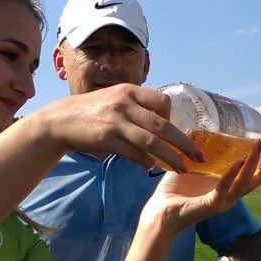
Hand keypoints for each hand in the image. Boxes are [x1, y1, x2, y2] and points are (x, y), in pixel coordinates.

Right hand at [40, 84, 201, 172]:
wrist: (60, 120)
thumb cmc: (92, 112)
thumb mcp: (115, 99)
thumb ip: (137, 107)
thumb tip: (162, 121)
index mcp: (130, 91)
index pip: (162, 102)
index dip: (174, 117)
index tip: (178, 132)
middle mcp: (125, 104)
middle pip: (163, 125)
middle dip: (184, 142)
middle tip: (199, 156)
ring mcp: (115, 121)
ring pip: (151, 141)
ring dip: (169, 157)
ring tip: (182, 168)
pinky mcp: (106, 139)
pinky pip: (133, 152)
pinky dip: (144, 161)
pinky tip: (151, 167)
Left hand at [141, 136, 260, 232]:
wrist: (159, 212)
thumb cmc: (173, 191)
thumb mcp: (188, 165)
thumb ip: (195, 150)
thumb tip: (193, 128)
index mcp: (227, 187)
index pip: (254, 175)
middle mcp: (229, 196)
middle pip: (256, 178)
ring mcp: (222, 202)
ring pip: (245, 182)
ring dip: (253, 163)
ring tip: (258, 145)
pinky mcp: (210, 205)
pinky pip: (224, 188)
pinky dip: (233, 174)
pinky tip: (239, 161)